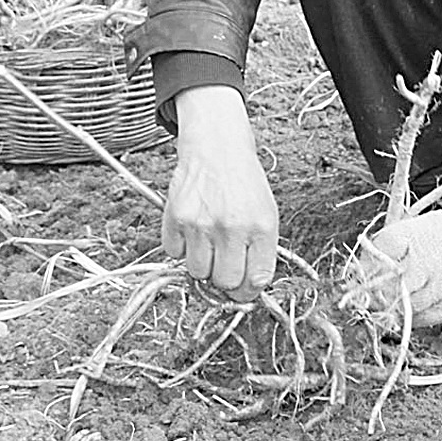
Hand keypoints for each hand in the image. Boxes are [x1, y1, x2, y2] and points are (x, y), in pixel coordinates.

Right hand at [161, 86, 277, 302]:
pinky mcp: (176, 217)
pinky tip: (193, 228)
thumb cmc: (243, 184)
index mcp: (261, 228)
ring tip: (209, 243)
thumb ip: (261, 253)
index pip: (256, 280)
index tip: (242, 291)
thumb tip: (247, 290)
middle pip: (225, 282)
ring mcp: (202, 223)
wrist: (217, 148)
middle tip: (223, 266)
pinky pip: (174, 254)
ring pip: (198, 273)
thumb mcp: (266, 215)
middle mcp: (232, 227)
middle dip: (224, 281)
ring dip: (202, 264)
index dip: (247, 292)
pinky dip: (181, 248)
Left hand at [344, 199, 441, 328]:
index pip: (382, 252)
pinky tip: (415, 309)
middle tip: (371, 300)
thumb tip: (358, 277)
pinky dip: (415, 318)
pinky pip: (427, 318)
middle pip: (393, 286)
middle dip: (378, 296)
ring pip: (409, 307)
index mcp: (420, 233)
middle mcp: (436, 258)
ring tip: (394, 304)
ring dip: (396, 309)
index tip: (360, 281)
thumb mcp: (419, 230)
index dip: (367, 270)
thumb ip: (390, 250)